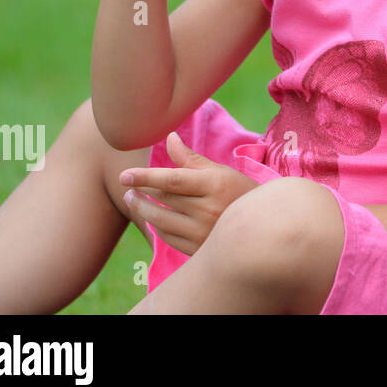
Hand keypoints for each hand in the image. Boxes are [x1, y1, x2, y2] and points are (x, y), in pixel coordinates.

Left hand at [120, 131, 258, 255]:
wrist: (262, 226)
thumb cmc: (238, 191)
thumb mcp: (219, 172)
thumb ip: (190, 159)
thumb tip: (170, 137)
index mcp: (215, 184)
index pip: (173, 180)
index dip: (146, 177)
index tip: (125, 175)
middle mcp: (209, 209)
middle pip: (164, 198)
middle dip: (142, 190)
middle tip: (128, 185)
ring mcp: (203, 232)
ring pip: (161, 220)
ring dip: (142, 209)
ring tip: (131, 199)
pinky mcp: (198, 249)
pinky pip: (168, 236)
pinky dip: (155, 226)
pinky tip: (151, 217)